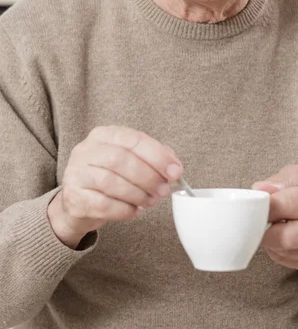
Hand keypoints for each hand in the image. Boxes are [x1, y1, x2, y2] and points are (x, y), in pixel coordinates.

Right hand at [48, 126, 182, 247]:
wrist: (78, 202)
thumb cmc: (110, 176)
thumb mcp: (130, 160)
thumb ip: (153, 158)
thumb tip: (174, 167)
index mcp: (103, 135)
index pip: (133, 139)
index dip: (157, 156)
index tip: (175, 171)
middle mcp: (86, 150)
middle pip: (120, 159)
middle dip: (148, 176)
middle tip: (163, 190)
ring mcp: (76, 173)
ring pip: (110, 182)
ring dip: (137, 194)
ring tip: (150, 201)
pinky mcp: (73, 198)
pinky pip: (103, 205)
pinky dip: (124, 210)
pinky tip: (134, 211)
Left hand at [252, 165, 297, 271]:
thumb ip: (279, 181)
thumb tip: (258, 190)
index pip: (285, 206)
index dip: (264, 207)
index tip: (252, 205)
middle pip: (284, 237)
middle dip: (264, 230)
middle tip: (256, 220)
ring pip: (283, 252)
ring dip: (270, 240)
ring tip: (272, 224)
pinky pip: (287, 261)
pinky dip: (277, 249)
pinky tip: (281, 235)